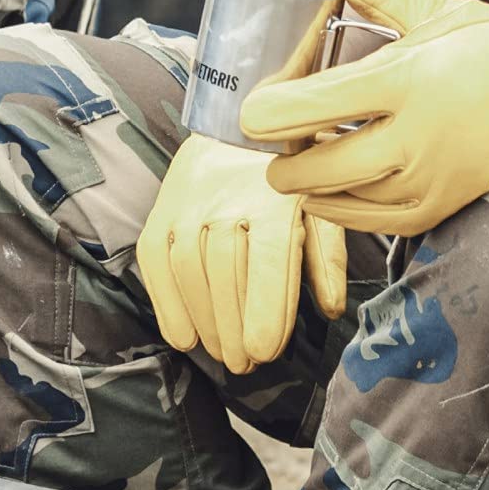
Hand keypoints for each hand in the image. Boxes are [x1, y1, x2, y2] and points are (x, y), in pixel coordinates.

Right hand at [136, 135, 346, 374]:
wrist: (240, 123)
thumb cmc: (291, 181)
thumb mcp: (323, 211)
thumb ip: (328, 259)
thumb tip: (332, 308)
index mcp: (275, 201)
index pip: (267, 261)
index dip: (264, 310)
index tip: (264, 351)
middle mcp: (226, 200)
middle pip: (225, 274)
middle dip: (234, 328)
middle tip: (246, 366)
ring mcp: (187, 204)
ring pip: (189, 272)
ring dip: (204, 324)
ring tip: (222, 355)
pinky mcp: (161, 212)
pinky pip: (156, 264)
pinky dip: (167, 306)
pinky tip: (184, 337)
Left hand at [237, 0, 488, 236]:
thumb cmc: (486, 43)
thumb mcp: (430, 7)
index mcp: (402, 79)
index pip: (311, 107)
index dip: (268, 114)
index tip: (254, 113)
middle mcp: (412, 136)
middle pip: (317, 167)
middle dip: (282, 163)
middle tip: (273, 150)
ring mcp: (427, 177)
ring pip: (341, 200)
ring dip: (310, 188)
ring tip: (302, 169)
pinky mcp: (438, 205)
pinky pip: (374, 223)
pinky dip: (343, 211)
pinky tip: (330, 196)